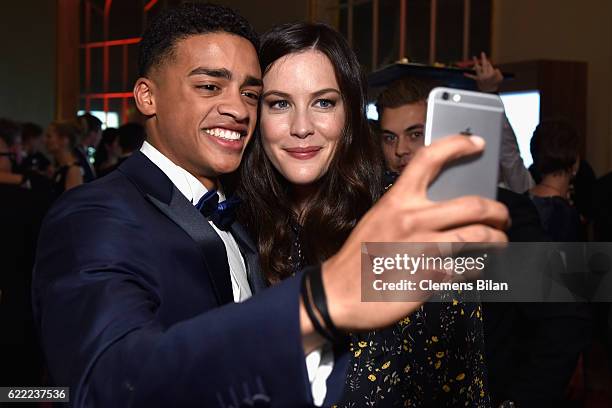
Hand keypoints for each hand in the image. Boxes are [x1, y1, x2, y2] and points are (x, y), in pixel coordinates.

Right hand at [320, 134, 508, 330]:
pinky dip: (478, 266)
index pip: (429, 159)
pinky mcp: (430, 277)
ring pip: (479, 237)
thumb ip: (408, 210)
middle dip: (498, 211)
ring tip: (500, 242)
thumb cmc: (358, 257)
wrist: (338, 294)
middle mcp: (411, 220)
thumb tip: (447, 206)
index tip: (478, 143)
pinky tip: (475, 266)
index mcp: (396, 201)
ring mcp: (422, 249)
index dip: (458, 145)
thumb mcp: (378, 221)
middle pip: (473, 205)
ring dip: (498, 240)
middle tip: (502, 217)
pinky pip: (468, 268)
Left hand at [465, 52, 502, 92]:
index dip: (489, 64)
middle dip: (483, 58)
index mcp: (492, 73)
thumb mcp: (500, 77)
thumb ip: (498, 72)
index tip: (487, 63)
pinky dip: (468, 75)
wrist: (490, 90)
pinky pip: (472, 77)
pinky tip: (464, 73)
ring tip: (474, 57)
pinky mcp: (477, 79)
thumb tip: (493, 68)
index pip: (489, 65)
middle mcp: (486, 75)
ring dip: (476, 63)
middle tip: (482, 53)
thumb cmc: (496, 83)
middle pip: (484, 65)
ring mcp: (481, 77)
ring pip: (478, 68)